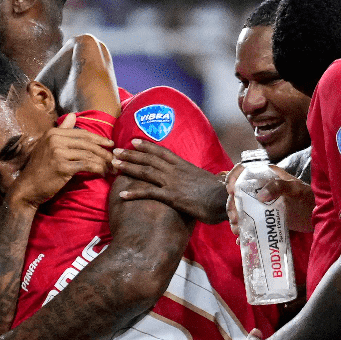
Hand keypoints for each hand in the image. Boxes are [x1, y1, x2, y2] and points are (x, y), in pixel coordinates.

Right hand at [7, 113, 113, 207]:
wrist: (27, 188)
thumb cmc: (40, 168)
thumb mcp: (48, 146)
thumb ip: (62, 130)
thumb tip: (73, 115)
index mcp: (53, 132)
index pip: (82, 134)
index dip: (98, 139)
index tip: (110, 144)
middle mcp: (55, 139)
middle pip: (87, 143)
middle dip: (104, 151)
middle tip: (114, 158)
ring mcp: (58, 152)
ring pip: (89, 154)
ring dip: (103, 162)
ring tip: (111, 168)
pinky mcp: (62, 166)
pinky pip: (86, 165)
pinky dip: (97, 169)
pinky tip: (102, 173)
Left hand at [113, 139, 228, 223]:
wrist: (226, 199)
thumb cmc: (220, 192)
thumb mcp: (207, 180)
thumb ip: (198, 178)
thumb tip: (204, 179)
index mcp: (184, 165)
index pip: (162, 151)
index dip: (146, 145)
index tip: (133, 140)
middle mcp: (176, 170)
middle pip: (149, 159)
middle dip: (131, 154)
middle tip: (115, 151)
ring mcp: (172, 182)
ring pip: (146, 171)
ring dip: (128, 167)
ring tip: (113, 164)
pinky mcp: (172, 196)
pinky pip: (149, 193)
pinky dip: (134, 193)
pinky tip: (121, 195)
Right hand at [225, 165, 313, 235]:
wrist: (319, 216)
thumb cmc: (309, 198)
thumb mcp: (295, 190)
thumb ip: (279, 187)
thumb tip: (260, 196)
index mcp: (266, 176)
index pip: (243, 171)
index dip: (233, 178)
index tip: (231, 191)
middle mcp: (261, 188)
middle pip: (238, 194)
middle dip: (232, 206)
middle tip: (236, 218)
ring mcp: (262, 204)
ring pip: (240, 209)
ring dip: (235, 220)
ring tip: (238, 230)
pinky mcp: (264, 218)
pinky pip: (249, 223)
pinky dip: (244, 231)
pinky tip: (242, 239)